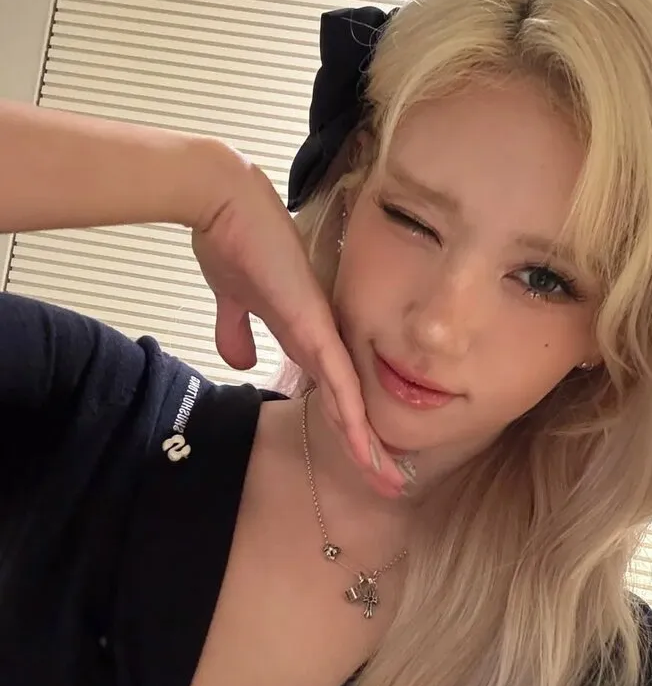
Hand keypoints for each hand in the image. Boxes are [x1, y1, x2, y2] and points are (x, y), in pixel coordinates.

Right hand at [190, 150, 405, 497]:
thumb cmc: (233, 242)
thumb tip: (239, 364)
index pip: (333, 392)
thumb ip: (237, 332)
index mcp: (305, 334)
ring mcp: (321, 332)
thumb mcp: (232, 300)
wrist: (225, 202)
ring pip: (352, 401)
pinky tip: (365, 447)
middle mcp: (322, 338)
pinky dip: (351, 416)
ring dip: (369, 444)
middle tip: (390, 483)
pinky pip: (338, 380)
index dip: (349, 426)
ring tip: (390, 481)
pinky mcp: (313, 325)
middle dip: (368, 446)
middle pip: (350, 404)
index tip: (363, 457)